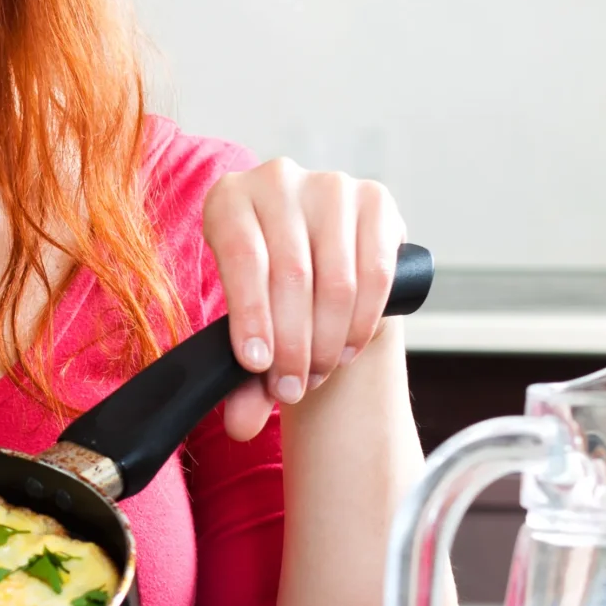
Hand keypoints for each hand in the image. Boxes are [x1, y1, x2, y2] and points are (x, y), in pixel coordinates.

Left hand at [202, 159, 406, 442]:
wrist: (320, 263)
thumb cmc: (269, 294)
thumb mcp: (244, 323)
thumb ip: (239, 377)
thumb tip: (241, 426)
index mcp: (229, 199)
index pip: (242, 258)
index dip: (252, 317)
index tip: (258, 366)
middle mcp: (277, 179)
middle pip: (290, 274)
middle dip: (293, 344)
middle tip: (291, 388)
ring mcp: (330, 186)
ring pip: (335, 279)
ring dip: (328, 340)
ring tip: (316, 372)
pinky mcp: (376, 200)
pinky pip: (375, 271)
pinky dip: (362, 320)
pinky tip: (347, 346)